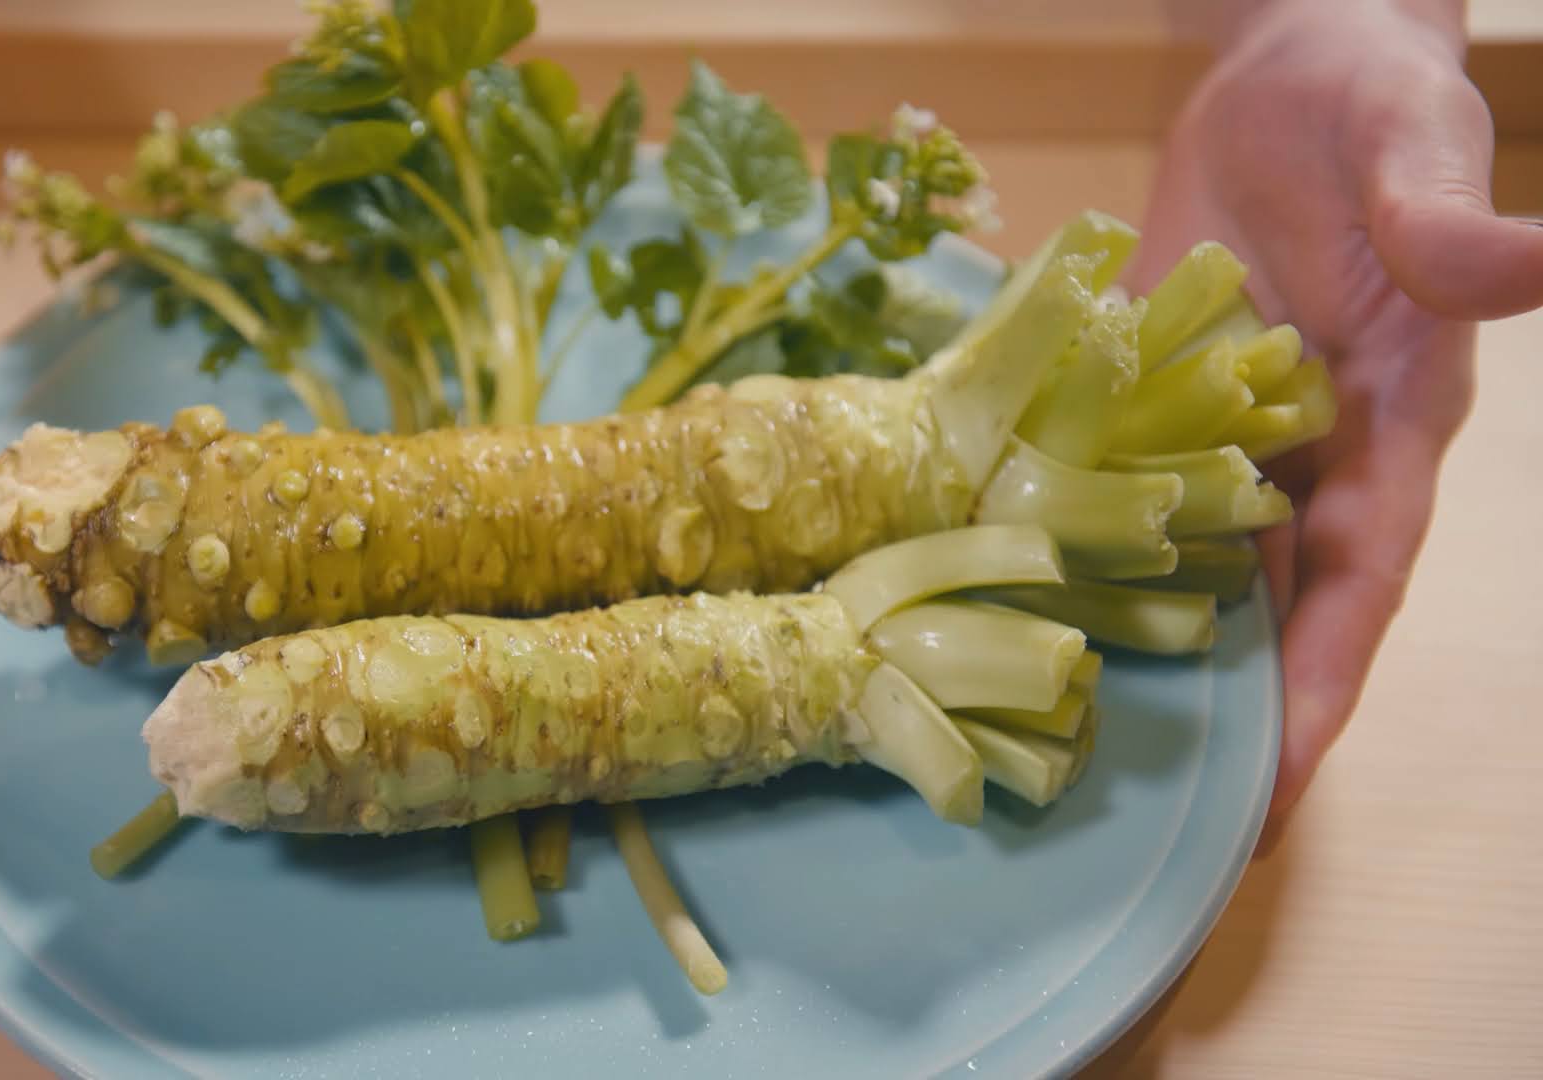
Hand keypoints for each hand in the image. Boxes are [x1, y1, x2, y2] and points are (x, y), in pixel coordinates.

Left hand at [1131, 0, 1542, 842]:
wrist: (1282, 70)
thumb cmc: (1375, 101)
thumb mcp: (1416, 143)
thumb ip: (1449, 222)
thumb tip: (1529, 262)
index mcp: (1391, 427)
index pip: (1363, 581)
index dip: (1321, 686)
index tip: (1278, 790)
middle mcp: (1303, 458)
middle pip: (1267, 615)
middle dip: (1221, 720)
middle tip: (1152, 833)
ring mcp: (1210, 437)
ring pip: (1177, 574)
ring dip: (1134, 660)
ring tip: (1060, 757)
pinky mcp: (1133, 403)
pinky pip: (1098, 496)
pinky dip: (1063, 558)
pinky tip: (998, 616)